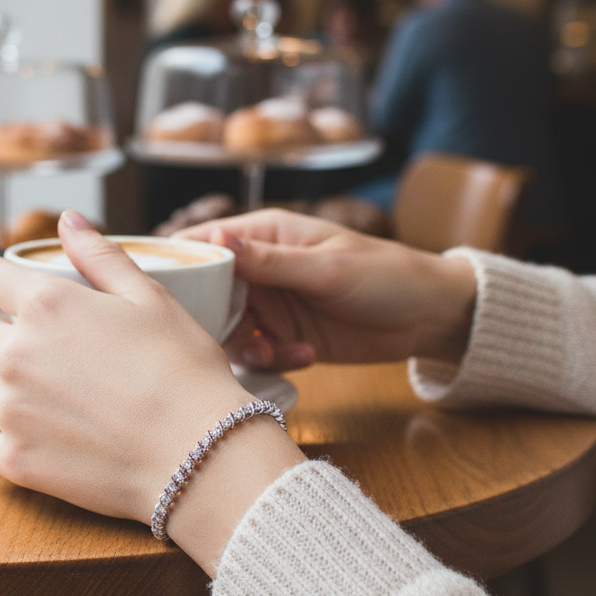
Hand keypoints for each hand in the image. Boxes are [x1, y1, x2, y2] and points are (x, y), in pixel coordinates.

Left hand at [0, 211, 304, 575]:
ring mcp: (12, 410)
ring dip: (12, 389)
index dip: (8, 284)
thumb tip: (68, 221)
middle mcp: (17, 353)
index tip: (27, 298)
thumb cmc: (183, 370)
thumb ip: (100, 256)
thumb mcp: (150, 297)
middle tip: (62, 356)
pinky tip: (52, 438)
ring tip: (64, 400)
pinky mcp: (17, 460)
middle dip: (13, 338)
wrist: (201, 455)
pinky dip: (10, 439)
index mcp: (46, 304)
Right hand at [178, 209, 476, 370]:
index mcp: (265, 236)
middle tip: (235, 334)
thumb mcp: (327, 267)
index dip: (179, 262)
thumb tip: (216, 236)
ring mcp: (272, 305)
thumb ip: (270, 261)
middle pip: (209, 293)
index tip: (164, 291)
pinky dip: (273, 359)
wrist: (431, 317)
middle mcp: (261, 270)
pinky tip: (304, 357)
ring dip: (247, 345)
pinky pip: (259, 352)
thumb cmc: (387, 274)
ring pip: (231, 329)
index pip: (205, 241)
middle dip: (214, 318)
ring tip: (275, 352)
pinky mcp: (286, 337)